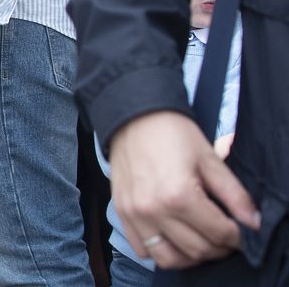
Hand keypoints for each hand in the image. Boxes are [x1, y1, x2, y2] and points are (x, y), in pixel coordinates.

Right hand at [109, 110, 258, 268]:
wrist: (132, 116)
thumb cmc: (171, 133)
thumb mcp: (209, 159)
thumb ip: (234, 194)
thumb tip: (253, 223)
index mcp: (178, 195)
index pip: (220, 234)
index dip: (238, 236)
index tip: (240, 230)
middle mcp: (154, 210)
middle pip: (198, 250)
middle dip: (219, 247)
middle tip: (224, 235)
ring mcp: (135, 214)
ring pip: (170, 259)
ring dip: (191, 256)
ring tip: (201, 240)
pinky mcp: (122, 214)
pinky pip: (144, 250)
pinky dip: (162, 251)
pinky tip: (174, 237)